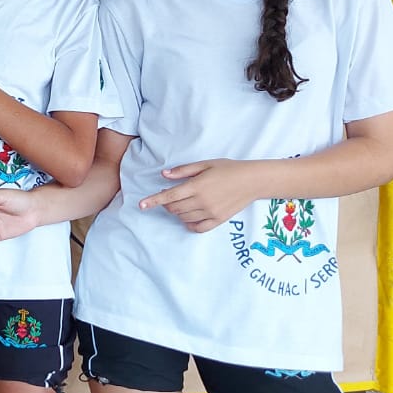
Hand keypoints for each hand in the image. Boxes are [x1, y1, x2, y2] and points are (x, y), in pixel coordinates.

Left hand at [139, 159, 261, 232]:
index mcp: (197, 186)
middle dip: (167, 203)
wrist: (252, 181)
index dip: (153, 201)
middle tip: (171, 195)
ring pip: (183, 217)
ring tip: (183, 202)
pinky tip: (189, 216)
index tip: (141, 205)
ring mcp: (210, 213)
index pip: (169, 196)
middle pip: (174, 208)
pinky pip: (197, 228)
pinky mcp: (218, 220)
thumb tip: (164, 175)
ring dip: (177, 212)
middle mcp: (202, 202)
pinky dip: (189, 223)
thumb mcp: (205, 164)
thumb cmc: (228, 169)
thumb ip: (183, 171)